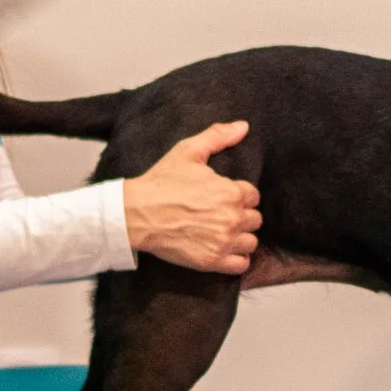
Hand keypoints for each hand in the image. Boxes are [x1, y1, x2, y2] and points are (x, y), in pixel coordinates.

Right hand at [123, 121, 260, 272]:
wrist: (135, 214)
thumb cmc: (160, 182)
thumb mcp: (188, 151)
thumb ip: (218, 136)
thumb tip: (244, 126)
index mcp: (230, 191)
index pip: (254, 196)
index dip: (240, 196)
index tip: (225, 197)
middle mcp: (231, 218)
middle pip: (255, 219)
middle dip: (241, 216)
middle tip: (222, 215)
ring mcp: (222, 242)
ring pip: (251, 242)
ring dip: (240, 237)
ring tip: (223, 233)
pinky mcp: (211, 261)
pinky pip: (241, 264)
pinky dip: (236, 259)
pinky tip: (224, 249)